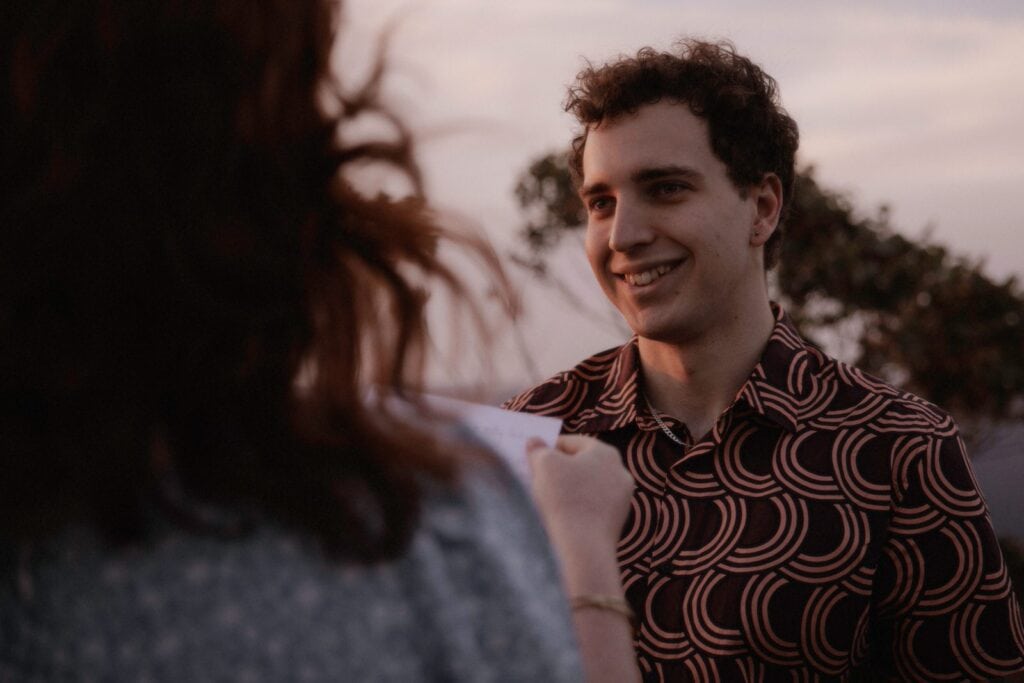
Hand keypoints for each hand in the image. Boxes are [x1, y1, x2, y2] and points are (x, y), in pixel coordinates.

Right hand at [527, 435, 633, 573]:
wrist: (582, 548)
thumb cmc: (564, 497)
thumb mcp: (544, 464)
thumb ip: (538, 449)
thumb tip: (535, 442)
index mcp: (606, 453)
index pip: (572, 442)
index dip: (549, 447)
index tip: (532, 457)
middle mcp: (620, 473)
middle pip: (581, 465)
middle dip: (559, 469)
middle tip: (535, 476)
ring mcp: (621, 500)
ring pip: (587, 488)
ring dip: (567, 490)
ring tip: (544, 498)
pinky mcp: (616, 524)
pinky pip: (591, 509)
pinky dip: (576, 509)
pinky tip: (559, 517)